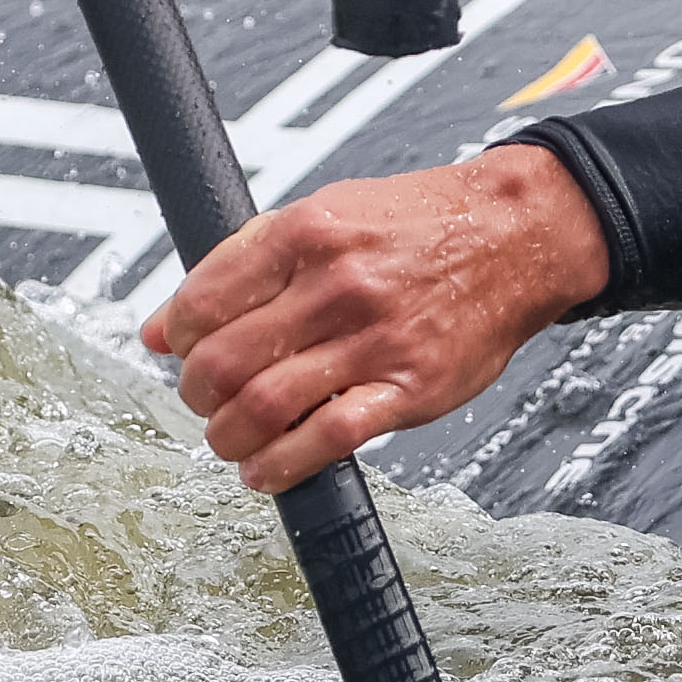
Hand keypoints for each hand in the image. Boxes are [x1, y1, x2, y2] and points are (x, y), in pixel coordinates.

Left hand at [143, 145, 613, 491]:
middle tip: (204, 399)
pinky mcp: (410, 388)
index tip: (184, 351)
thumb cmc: (421, 225)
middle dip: (196, 394)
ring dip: (228, 437)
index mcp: (309, 232)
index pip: (204, 301)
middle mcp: (338, 284)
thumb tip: (163, 328)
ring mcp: (375, 340)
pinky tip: (268, 468)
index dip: (179, 339)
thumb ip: (242, 263)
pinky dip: (281, 466)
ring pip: (264, 407)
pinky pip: (327, 439)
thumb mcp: (327, 212)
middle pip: (224, 362)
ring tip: (232, 437)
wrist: (517, 236)